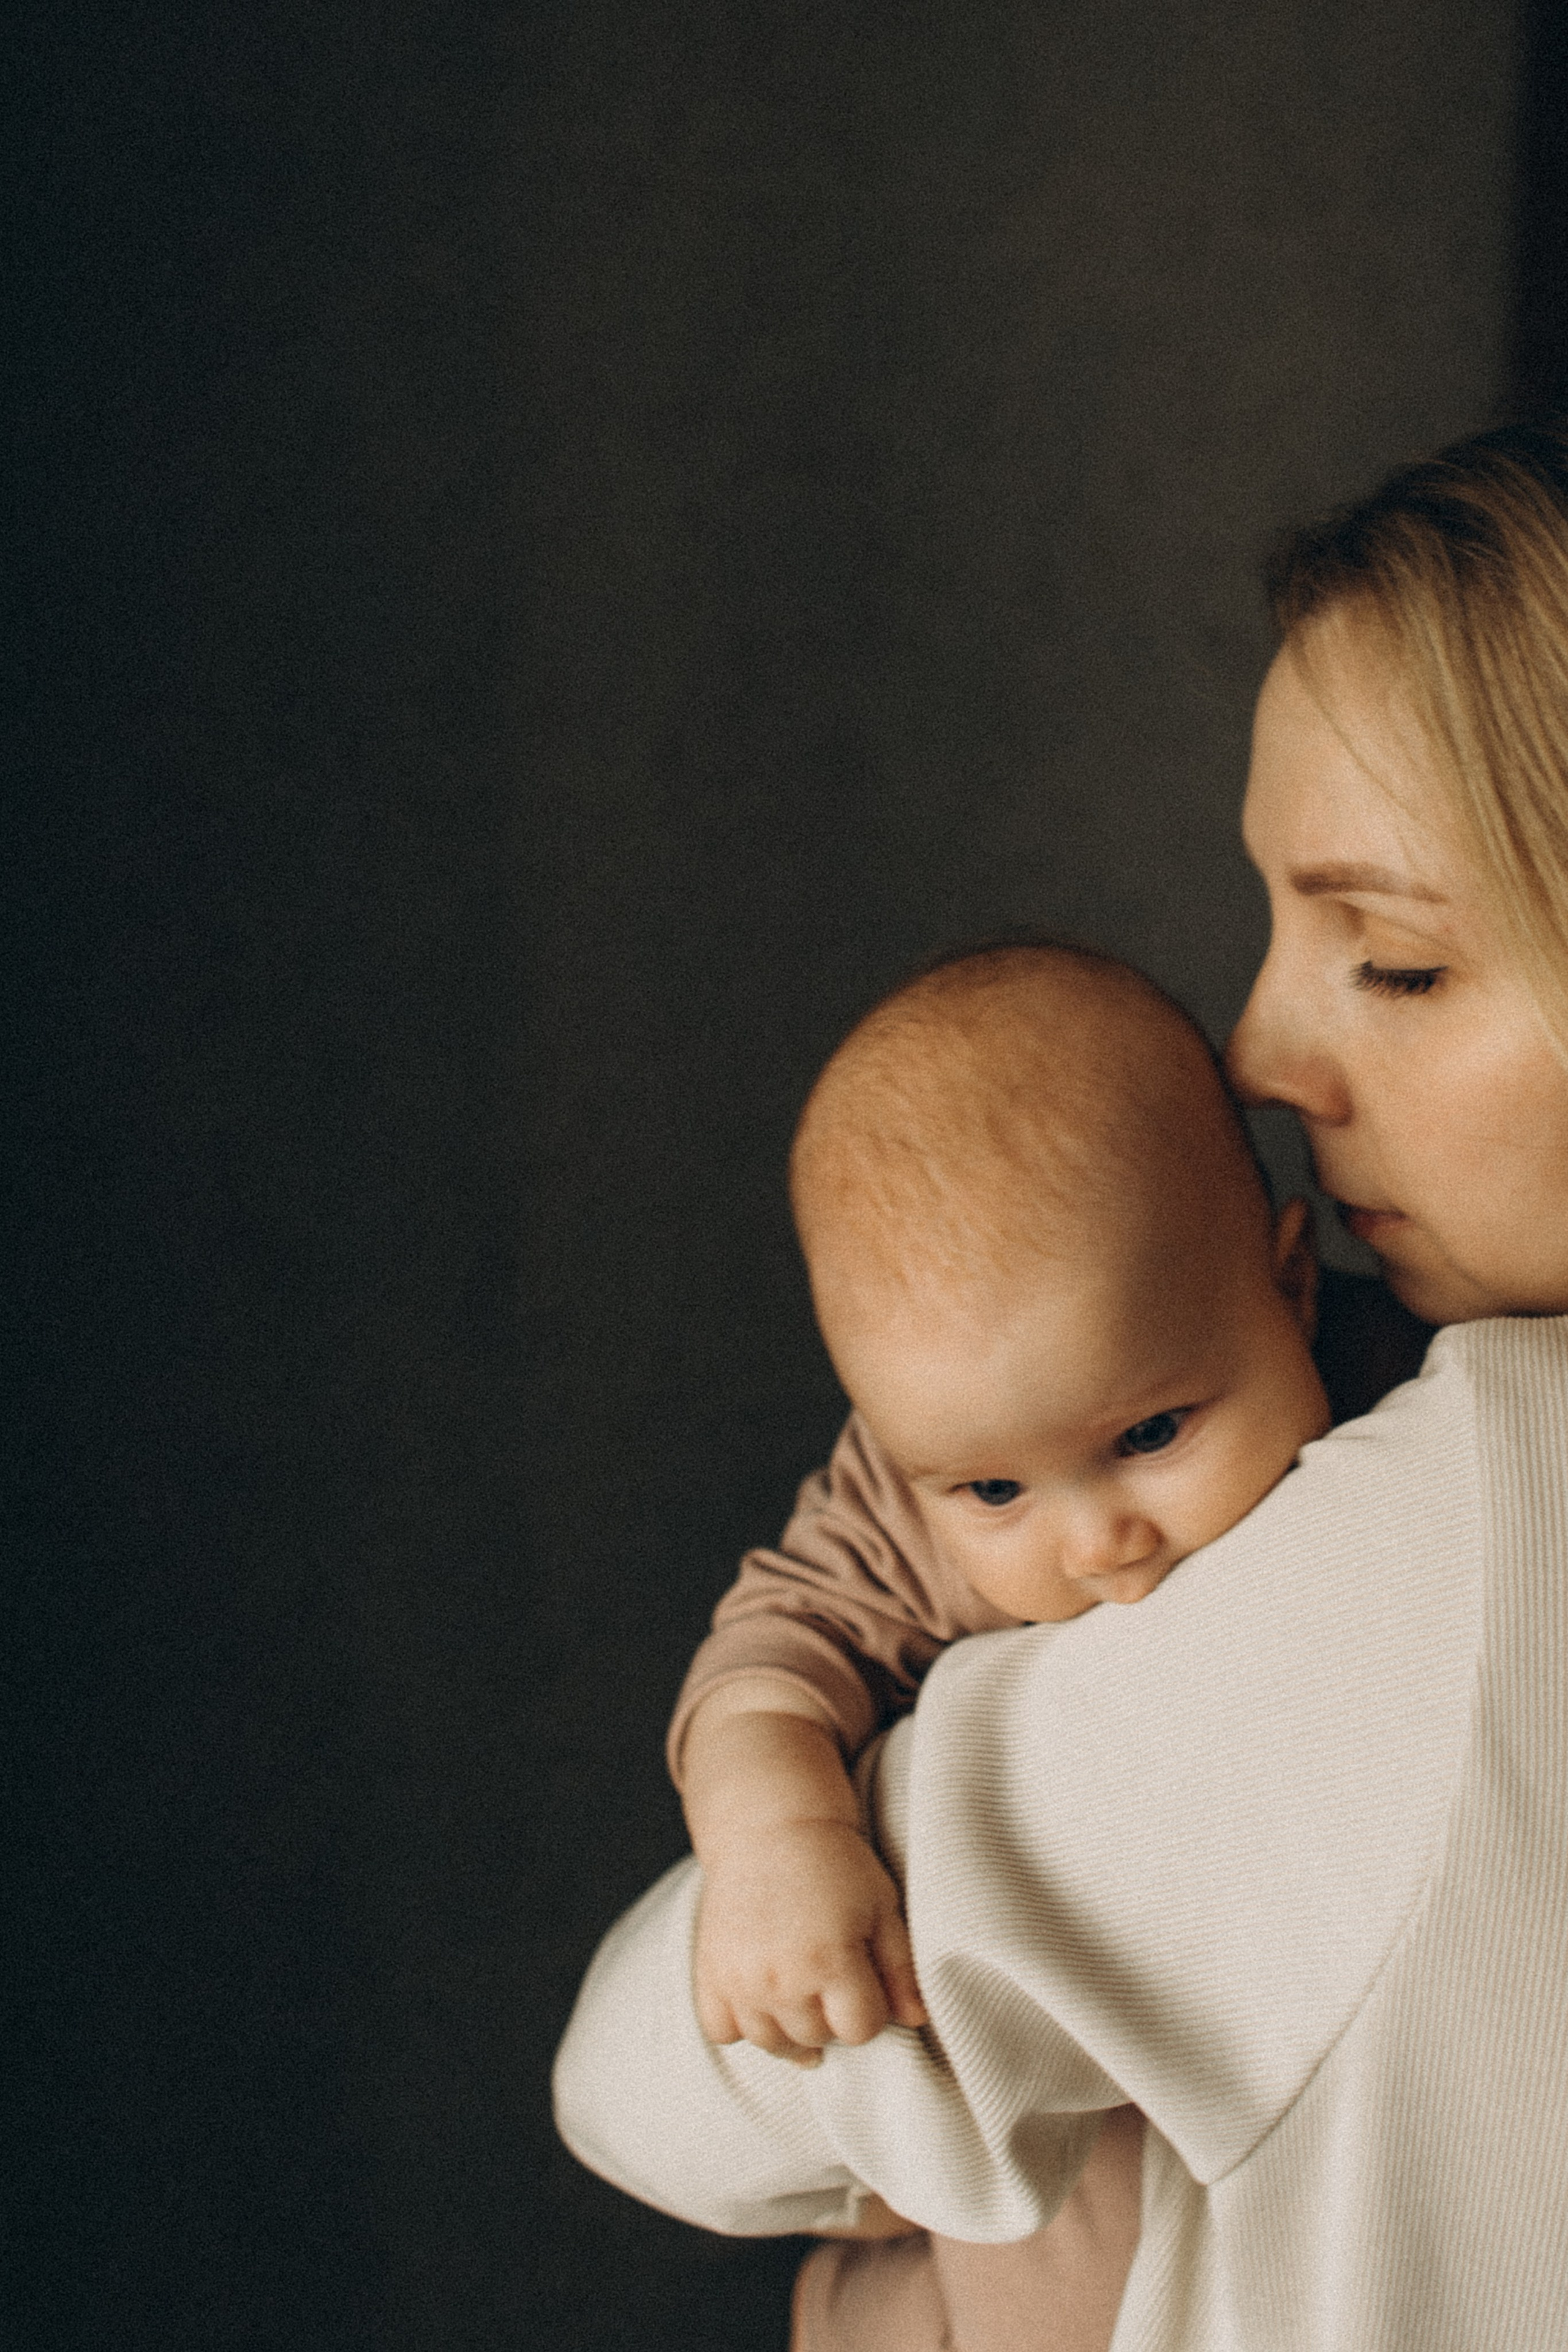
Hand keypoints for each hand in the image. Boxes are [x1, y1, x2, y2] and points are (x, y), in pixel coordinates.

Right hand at [694, 1817, 927, 2065]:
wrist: (769, 1826)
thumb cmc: (834, 1863)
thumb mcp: (881, 1905)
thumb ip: (901, 1969)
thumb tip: (917, 2020)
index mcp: (831, 1961)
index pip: (860, 2030)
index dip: (869, 2009)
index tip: (864, 1979)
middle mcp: (782, 1980)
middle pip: (818, 2039)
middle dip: (832, 2016)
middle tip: (830, 1976)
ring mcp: (741, 1981)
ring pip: (772, 2044)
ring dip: (791, 2028)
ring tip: (801, 1992)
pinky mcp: (710, 1974)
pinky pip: (722, 2032)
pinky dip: (742, 2025)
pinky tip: (761, 2000)